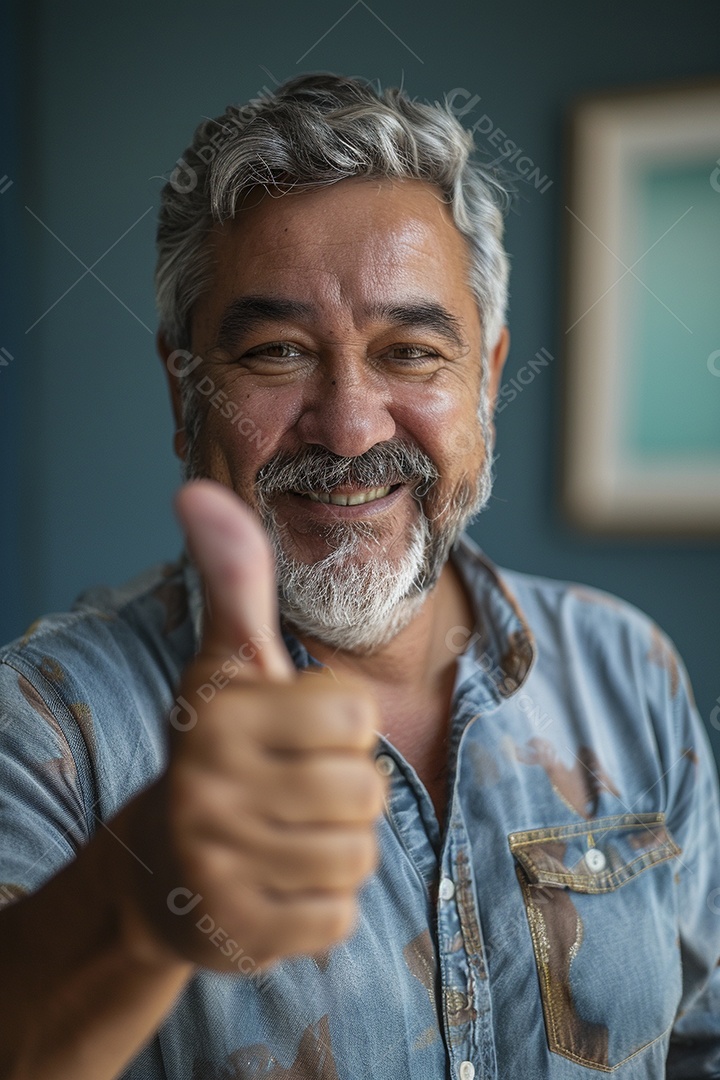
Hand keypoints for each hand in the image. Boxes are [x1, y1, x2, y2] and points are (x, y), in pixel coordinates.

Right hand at [134, 481, 384, 972]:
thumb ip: (233, 579)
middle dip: (344, 790)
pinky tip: (277, 882)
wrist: (160, 861)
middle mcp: (209, 789)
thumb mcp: (229, 661)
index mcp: (219, 714)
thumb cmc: (216, 746)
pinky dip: (321, 901)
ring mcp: (220, 868)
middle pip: (365, 792)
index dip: (342, 727)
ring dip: (336, 846)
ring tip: (285, 834)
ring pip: (356, 857)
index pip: (357, 719)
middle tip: (291, 789)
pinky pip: (339, 916)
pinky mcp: (238, 935)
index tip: (299, 732)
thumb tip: (196, 489)